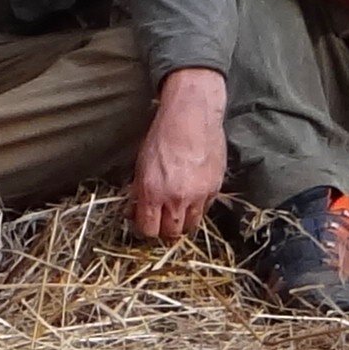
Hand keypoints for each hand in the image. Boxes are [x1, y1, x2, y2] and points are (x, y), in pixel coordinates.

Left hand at [130, 68, 227, 243]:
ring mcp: (198, 195)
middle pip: (171, 233)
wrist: (191, 116)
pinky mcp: (215, 188)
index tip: (144, 223)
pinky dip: (198, 208)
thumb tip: (133, 211)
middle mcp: (176, 198)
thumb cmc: (162, 135)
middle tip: (161, 219)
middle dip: (164, 229)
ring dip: (182, 222)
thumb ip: (138, 192)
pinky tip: (191, 195)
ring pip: (190, 226)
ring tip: (177, 210)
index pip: (148, 230)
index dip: (144, 229)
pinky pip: (205, 209)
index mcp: (152, 192)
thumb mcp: (141, 164)